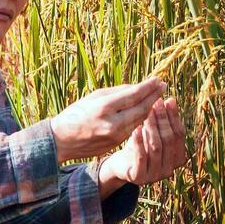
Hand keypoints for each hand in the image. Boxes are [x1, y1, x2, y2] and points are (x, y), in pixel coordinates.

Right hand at [48, 77, 166, 162]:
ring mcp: (115, 136)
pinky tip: (145, 111)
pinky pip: (133, 129)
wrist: (61, 141)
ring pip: (140, 120)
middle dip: (154, 97)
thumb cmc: (74, 114)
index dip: (148, 87)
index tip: (158, 79)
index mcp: (104, 107)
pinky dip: (140, 119)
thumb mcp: (93, 97)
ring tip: (157, 97)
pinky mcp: (116, 144)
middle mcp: (112, 123)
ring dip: (150, 108)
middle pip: (141, 108)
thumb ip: (116, 92)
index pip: (133, 95)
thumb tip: (137, 88)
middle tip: (163, 86)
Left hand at [99, 96, 185, 185]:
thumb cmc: (140, 147)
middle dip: (163, 119)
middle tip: (156, 102)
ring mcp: (155, 176)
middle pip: (169, 140)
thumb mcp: (153, 134)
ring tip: (146, 111)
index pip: (180, 135)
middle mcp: (170, 170)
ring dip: (152, 127)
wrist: (121, 166)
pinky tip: (136, 128)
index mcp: (178, 159)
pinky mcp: (139, 178)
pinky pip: (141, 157)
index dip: (174, 117)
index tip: (168, 100)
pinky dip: (139, 142)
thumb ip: (164, 123)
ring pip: (156, 147)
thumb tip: (170, 100)